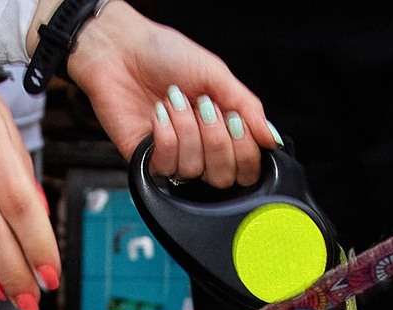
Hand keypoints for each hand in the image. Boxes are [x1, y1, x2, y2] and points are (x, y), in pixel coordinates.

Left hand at [63, 2, 272, 187]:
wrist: (120, 49)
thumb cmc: (165, 54)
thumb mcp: (216, 74)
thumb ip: (247, 108)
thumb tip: (272, 140)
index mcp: (222, 128)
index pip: (247, 166)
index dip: (245, 150)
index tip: (234, 120)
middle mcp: (200, 147)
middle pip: (224, 177)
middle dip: (217, 140)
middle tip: (205, 108)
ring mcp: (173, 155)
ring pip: (195, 170)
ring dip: (187, 130)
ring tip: (174, 101)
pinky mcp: (146, 159)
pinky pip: (167, 166)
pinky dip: (166, 137)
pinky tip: (159, 114)